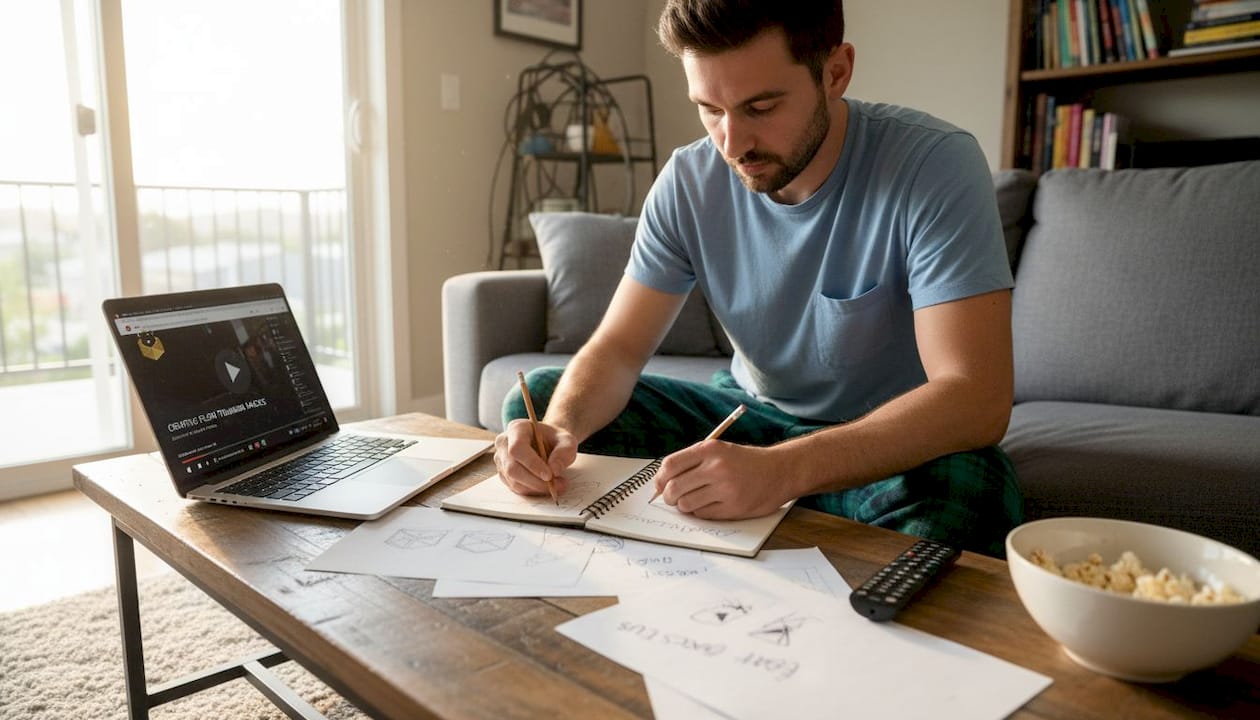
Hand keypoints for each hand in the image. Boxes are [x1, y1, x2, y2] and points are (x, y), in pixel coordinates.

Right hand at [494, 418, 577, 496]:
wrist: (547, 444)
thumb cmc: (555, 440)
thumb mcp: (567, 440)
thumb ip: (564, 452)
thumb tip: (554, 470)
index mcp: (517, 428)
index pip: (517, 448)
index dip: (532, 463)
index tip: (550, 475)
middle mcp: (504, 443)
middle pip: (512, 468)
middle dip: (536, 481)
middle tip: (557, 486)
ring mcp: (501, 460)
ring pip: (514, 481)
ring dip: (536, 488)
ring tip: (557, 485)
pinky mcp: (503, 474)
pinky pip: (515, 488)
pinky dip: (533, 490)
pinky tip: (546, 486)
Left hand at [652, 441, 788, 519]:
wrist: (779, 471)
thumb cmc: (744, 462)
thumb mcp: (719, 450)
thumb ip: (692, 462)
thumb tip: (661, 482)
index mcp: (710, 449)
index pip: (671, 465)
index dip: (659, 478)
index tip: (659, 485)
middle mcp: (717, 468)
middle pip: (674, 487)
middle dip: (668, 496)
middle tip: (672, 497)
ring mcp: (726, 489)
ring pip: (686, 504)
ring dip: (684, 506)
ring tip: (693, 500)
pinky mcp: (734, 507)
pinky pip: (702, 514)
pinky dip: (700, 512)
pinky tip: (709, 504)